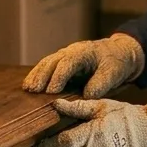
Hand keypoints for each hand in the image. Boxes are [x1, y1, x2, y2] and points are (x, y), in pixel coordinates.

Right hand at [22, 34, 144, 97]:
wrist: (119, 52)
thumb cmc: (117, 62)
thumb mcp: (114, 73)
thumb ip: (101, 84)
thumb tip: (86, 95)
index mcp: (84, 52)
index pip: (67, 62)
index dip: (58, 77)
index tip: (51, 91)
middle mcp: (71, 51)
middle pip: (52, 61)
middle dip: (41, 75)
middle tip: (32, 90)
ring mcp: (65, 55)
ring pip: (46, 62)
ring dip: (36, 75)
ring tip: (27, 88)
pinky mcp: (62, 62)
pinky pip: (47, 66)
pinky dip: (37, 75)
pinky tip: (29, 85)